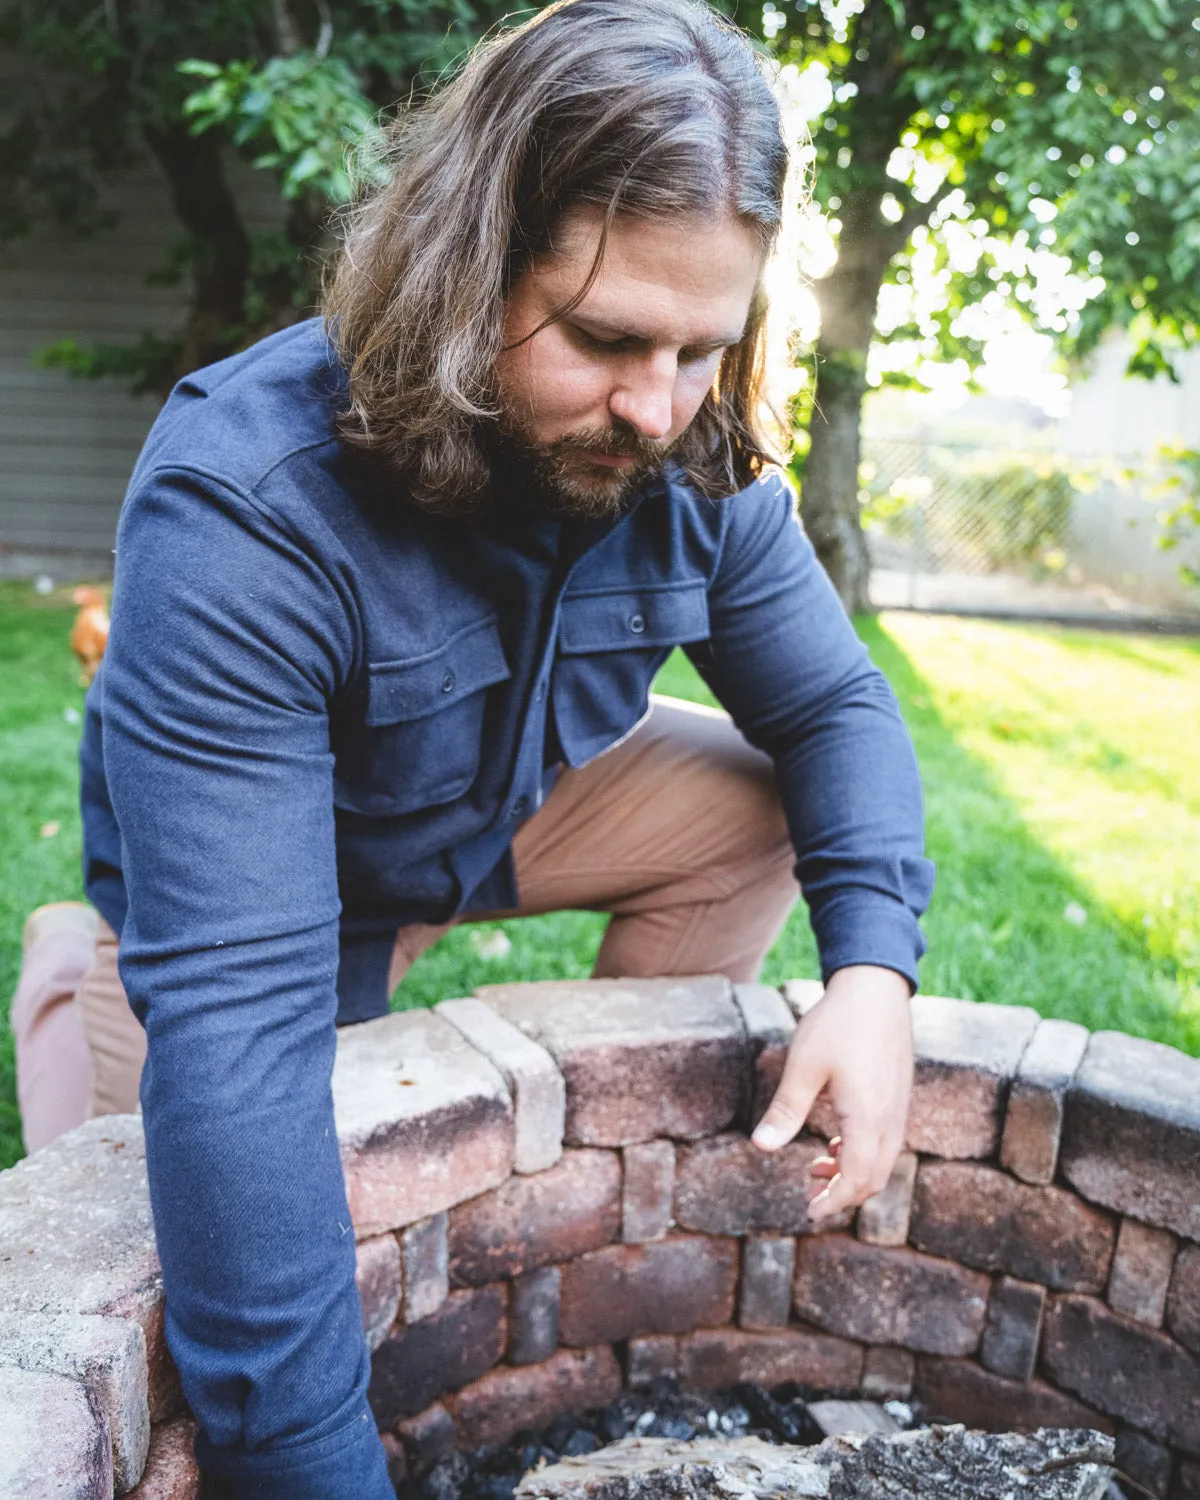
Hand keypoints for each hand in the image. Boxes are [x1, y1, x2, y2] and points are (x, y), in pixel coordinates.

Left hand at [750, 965, 912, 1220]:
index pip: (857, 1179)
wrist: (875, 988)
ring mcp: (898, 1109)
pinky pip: (886, 1142)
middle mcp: (890, 1120)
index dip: (834, 1201)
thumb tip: (762, 1147)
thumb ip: (786, 1110)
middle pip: (874, 1179)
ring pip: (882, 1162)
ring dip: (852, 1174)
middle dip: (843, 1195)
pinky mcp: (898, 1097)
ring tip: (817, 1167)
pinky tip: (837, 1143)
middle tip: (809, 1195)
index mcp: (868, 1118)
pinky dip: (863, 1155)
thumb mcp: (803, 1067)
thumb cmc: (838, 1024)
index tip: (809, 1212)